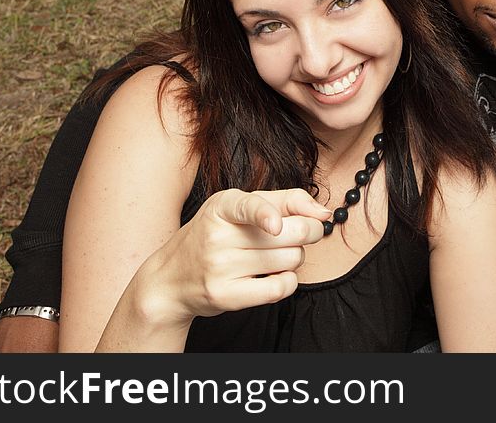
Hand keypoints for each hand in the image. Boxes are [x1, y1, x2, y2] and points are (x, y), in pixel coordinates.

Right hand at [136, 188, 331, 325]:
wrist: (172, 278)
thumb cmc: (216, 236)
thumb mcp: (240, 207)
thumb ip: (286, 200)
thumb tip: (323, 213)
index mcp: (222, 205)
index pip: (248, 206)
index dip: (265, 215)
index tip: (275, 225)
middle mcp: (217, 235)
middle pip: (290, 233)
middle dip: (309, 231)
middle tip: (305, 233)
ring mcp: (220, 267)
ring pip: (290, 259)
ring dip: (295, 257)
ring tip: (277, 255)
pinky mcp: (226, 295)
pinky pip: (279, 287)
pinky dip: (289, 280)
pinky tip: (278, 274)